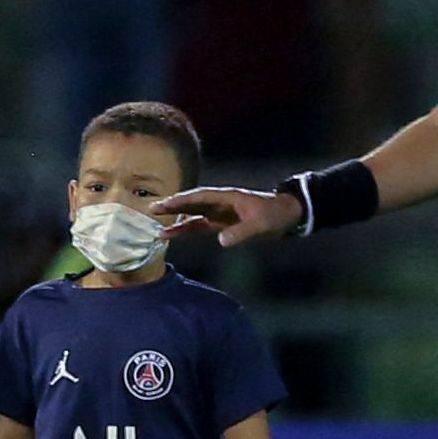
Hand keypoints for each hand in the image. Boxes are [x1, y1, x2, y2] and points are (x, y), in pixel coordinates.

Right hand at [152, 185, 303, 248]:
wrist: (286, 215)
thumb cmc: (274, 216)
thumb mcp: (260, 225)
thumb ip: (241, 232)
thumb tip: (221, 240)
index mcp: (226, 197)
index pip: (200, 197)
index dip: (182, 200)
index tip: (165, 204)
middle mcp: (219, 203)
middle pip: (191, 203)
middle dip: (172, 206)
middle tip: (151, 210)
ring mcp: (218, 212)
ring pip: (191, 214)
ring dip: (175, 219)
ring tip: (156, 226)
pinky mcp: (220, 223)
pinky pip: (198, 225)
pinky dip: (184, 228)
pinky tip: (171, 234)